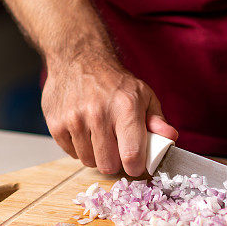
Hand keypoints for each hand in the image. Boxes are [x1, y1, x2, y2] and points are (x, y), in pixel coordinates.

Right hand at [42, 54, 177, 175]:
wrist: (79, 58)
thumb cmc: (114, 81)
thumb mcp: (143, 95)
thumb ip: (157, 120)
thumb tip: (170, 137)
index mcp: (126, 107)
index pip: (131, 155)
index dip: (135, 167)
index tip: (135, 165)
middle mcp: (98, 114)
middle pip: (108, 165)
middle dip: (114, 162)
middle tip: (116, 148)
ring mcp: (74, 119)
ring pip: (88, 161)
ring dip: (96, 154)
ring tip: (99, 135)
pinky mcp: (56, 124)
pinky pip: (71, 153)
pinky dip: (79, 147)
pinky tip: (84, 130)